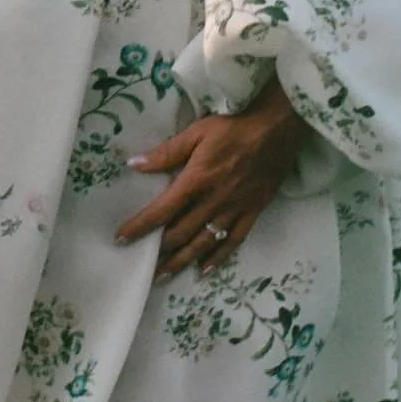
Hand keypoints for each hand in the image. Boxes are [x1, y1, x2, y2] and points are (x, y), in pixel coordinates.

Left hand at [115, 77, 307, 279]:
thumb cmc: (234, 125)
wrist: (278, 127)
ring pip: (204, 243)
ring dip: (182, 261)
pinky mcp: (253, 211)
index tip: (121, 239)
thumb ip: (166, 152)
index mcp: (196, 180)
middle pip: (181, 234)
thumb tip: (134, 165)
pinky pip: (233, 241)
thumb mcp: (196, 132)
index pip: (162, 210)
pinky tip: (204, 269)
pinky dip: (218, 257)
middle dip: (159, 252)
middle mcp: (214, 201)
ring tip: (164, 276)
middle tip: (142, 267)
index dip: (140, 226)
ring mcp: (235, 209)